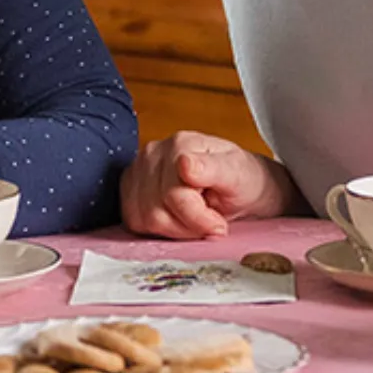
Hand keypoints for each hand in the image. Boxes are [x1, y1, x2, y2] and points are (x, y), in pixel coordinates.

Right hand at [120, 131, 293, 239]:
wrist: (239, 185)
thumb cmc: (242, 179)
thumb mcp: (239, 175)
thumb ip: (213, 170)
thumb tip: (185, 164)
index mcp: (180, 143)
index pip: (175, 196)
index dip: (199, 219)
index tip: (219, 224)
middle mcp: (153, 152)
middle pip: (157, 211)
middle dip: (187, 226)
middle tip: (210, 222)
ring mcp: (138, 169)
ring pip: (143, 218)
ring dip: (174, 229)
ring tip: (195, 219)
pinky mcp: (129, 188)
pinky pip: (134, 220)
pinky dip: (159, 228)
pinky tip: (178, 218)